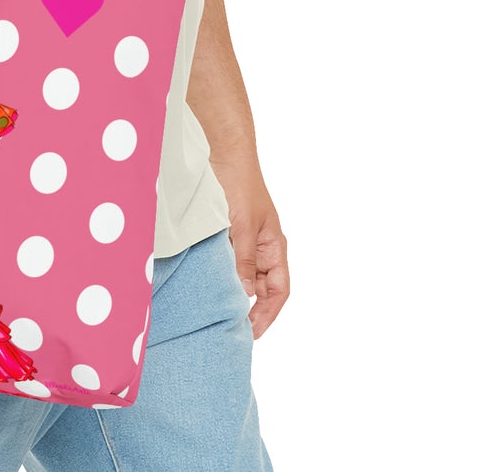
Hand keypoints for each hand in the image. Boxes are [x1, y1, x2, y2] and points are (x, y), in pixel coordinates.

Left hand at [219, 163, 288, 338]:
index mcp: (274, 246)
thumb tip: (244, 294)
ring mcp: (242, 240)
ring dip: (231, 291)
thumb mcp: (243, 226)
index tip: (252, 331)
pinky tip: (206, 284)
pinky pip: (225, 261)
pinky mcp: (224, 234)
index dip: (269, 313)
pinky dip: (218, 274)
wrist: (222, 152)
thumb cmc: (240, 184)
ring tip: (216, 311)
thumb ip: (244, 260)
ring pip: (241, 275)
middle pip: (260, 287)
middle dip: (249, 308)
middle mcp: (261, 246)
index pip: (279, 289)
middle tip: (229, 327)